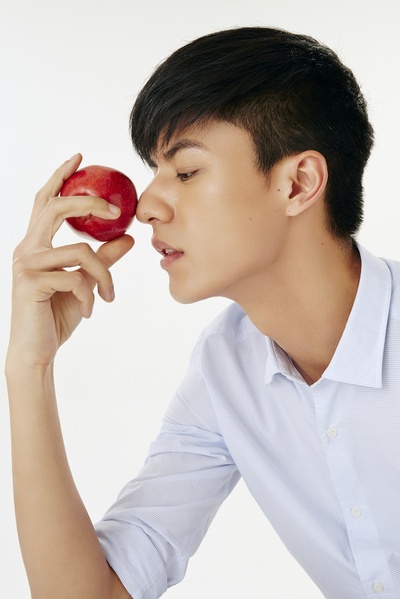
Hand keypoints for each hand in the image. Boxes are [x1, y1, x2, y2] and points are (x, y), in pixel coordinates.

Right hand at [7, 154, 134, 368]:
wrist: (38, 350)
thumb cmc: (57, 315)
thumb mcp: (85, 282)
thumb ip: (103, 259)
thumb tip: (129, 238)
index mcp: (36, 244)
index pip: (45, 201)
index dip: (60, 177)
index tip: (80, 157)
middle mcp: (27, 248)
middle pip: (55, 207)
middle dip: (87, 201)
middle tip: (115, 208)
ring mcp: (26, 264)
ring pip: (80, 251)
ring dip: (104, 275)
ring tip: (108, 296)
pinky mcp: (31, 283)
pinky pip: (76, 278)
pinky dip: (91, 294)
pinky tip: (90, 310)